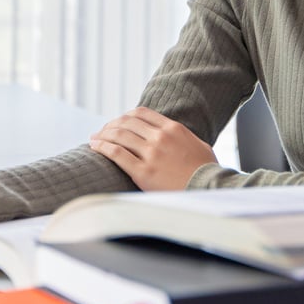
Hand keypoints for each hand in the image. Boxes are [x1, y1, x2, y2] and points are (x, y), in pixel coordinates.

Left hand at [89, 107, 217, 190]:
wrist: (209, 190)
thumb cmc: (206, 171)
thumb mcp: (198, 145)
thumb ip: (182, 137)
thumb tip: (175, 136)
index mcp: (173, 128)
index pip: (142, 113)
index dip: (126, 116)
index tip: (118, 122)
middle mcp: (160, 137)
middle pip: (127, 122)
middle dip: (111, 125)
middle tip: (102, 131)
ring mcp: (151, 154)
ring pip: (119, 135)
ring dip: (103, 135)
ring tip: (94, 138)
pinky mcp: (143, 172)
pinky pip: (117, 153)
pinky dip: (103, 147)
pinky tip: (95, 147)